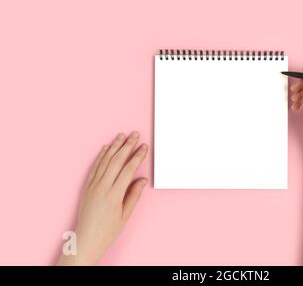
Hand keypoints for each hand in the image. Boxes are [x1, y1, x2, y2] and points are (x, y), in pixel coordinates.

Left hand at [57, 132, 148, 265]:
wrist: (86, 240)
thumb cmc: (107, 231)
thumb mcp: (125, 215)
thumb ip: (134, 195)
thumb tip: (142, 180)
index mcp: (114, 194)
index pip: (128, 169)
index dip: (137, 156)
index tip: (144, 147)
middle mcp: (102, 187)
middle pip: (117, 160)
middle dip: (127, 145)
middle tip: (135, 134)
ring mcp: (93, 185)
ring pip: (105, 160)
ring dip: (114, 146)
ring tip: (122, 135)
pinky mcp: (87, 186)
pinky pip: (95, 167)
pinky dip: (101, 156)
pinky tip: (106, 148)